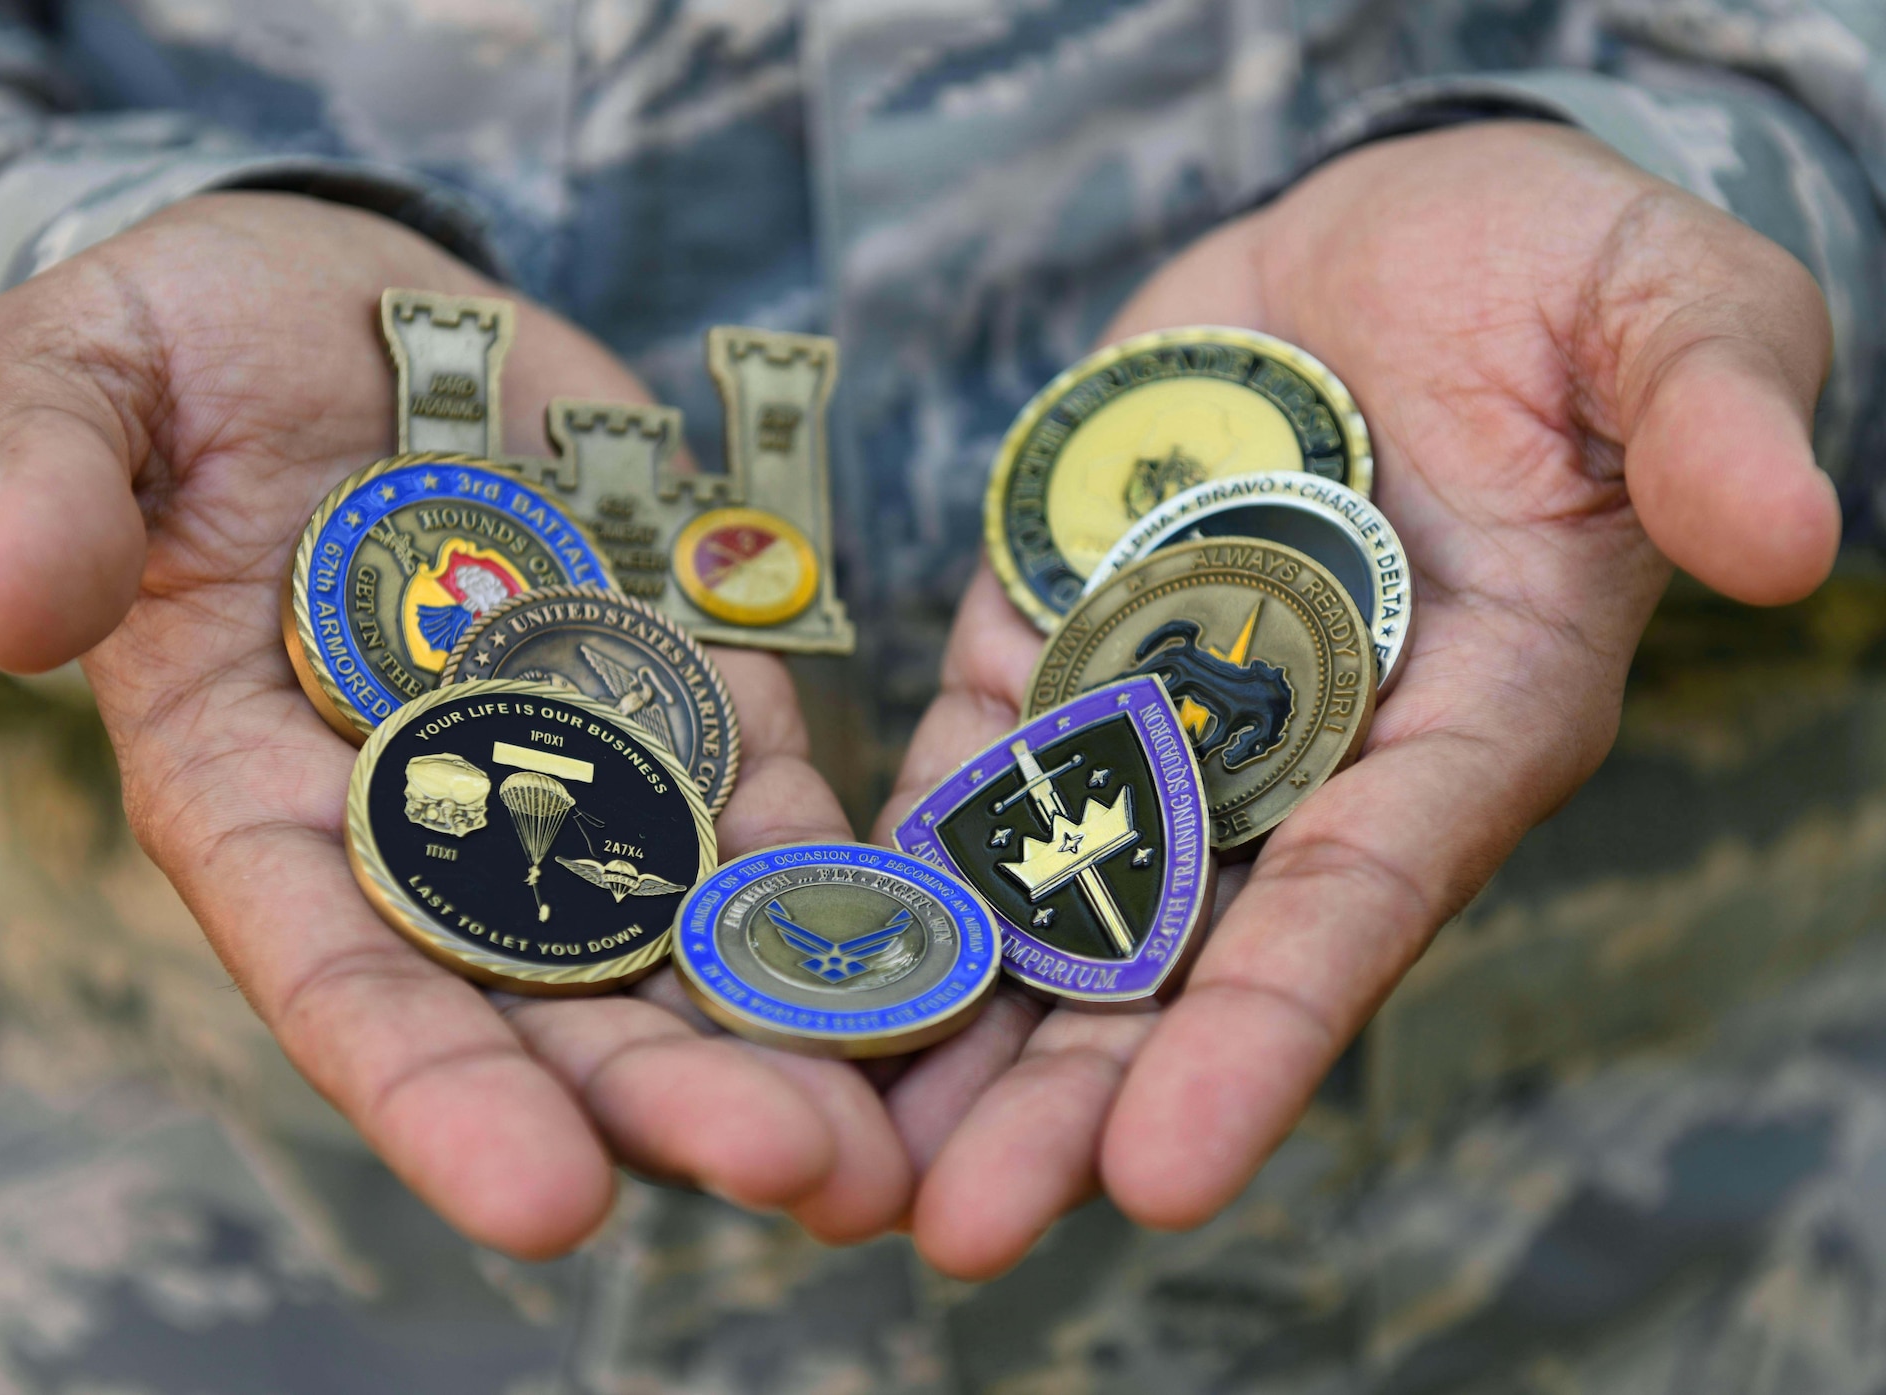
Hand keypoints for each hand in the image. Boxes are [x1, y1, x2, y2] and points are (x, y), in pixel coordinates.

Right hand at [0, 193, 911, 1254]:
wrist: (336, 298)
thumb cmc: (166, 348)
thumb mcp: (70, 382)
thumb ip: (46, 487)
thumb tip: (10, 608)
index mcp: (258, 797)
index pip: (346, 980)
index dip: (441, 1097)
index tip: (549, 1203)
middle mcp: (429, 826)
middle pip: (556, 1002)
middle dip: (674, 1098)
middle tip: (811, 1178)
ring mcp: (573, 766)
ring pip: (685, 934)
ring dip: (796, 1031)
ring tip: (906, 1128)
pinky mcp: (684, 692)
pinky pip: (774, 805)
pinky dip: (847, 881)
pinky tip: (944, 952)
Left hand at [875, 122, 1839, 1276]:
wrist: (1390, 236)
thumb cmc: (1558, 273)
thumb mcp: (1664, 307)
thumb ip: (1709, 413)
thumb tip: (1789, 532)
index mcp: (1466, 721)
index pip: (1361, 903)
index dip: (1264, 1038)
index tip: (1161, 1174)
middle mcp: (1306, 758)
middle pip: (1181, 956)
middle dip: (1070, 1096)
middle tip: (947, 1229)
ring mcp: (1161, 705)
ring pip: (1049, 892)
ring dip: (951, 1020)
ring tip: (834, 1148)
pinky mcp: (1051, 636)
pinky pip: (965, 765)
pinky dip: (893, 853)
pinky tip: (791, 945)